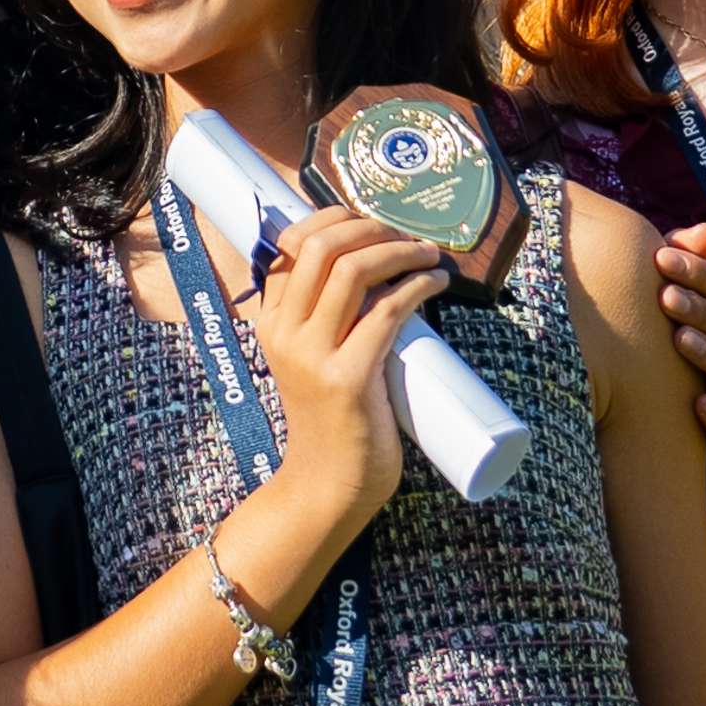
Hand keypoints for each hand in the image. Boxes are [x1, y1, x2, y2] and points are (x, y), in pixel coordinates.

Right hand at [241, 206, 449, 538]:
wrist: (328, 484)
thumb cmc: (333, 419)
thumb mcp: (311, 360)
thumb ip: (327, 322)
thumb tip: (379, 275)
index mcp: (271, 322)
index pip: (290, 245)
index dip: (333, 221)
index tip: (370, 223)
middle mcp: (284, 332)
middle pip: (320, 246)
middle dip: (369, 228)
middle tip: (404, 237)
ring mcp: (313, 355)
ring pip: (353, 270)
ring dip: (399, 251)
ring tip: (427, 255)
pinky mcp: (348, 379)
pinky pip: (386, 312)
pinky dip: (416, 287)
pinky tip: (434, 282)